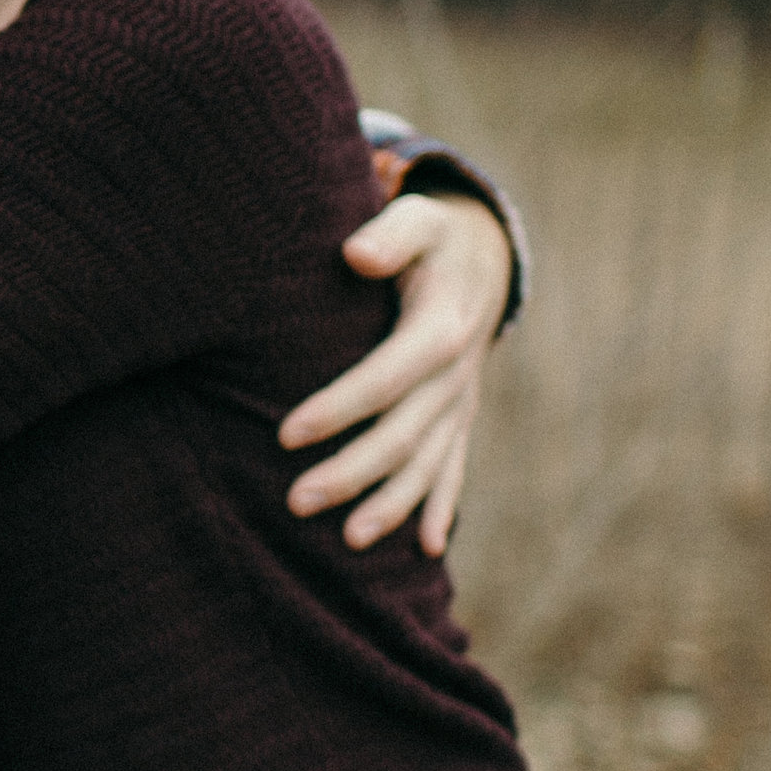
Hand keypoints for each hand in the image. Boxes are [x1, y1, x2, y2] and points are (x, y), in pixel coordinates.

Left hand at [278, 191, 512, 555]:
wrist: (484, 256)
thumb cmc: (432, 237)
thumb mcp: (417, 220)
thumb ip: (390, 233)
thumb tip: (356, 254)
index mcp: (442, 328)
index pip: (387, 377)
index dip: (339, 408)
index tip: (286, 434)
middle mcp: (457, 374)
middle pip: (404, 435)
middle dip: (353, 472)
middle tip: (296, 501)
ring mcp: (461, 401)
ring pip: (428, 464)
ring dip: (391, 505)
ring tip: (348, 540)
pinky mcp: (459, 416)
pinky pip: (453, 469)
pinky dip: (441, 507)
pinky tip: (426, 550)